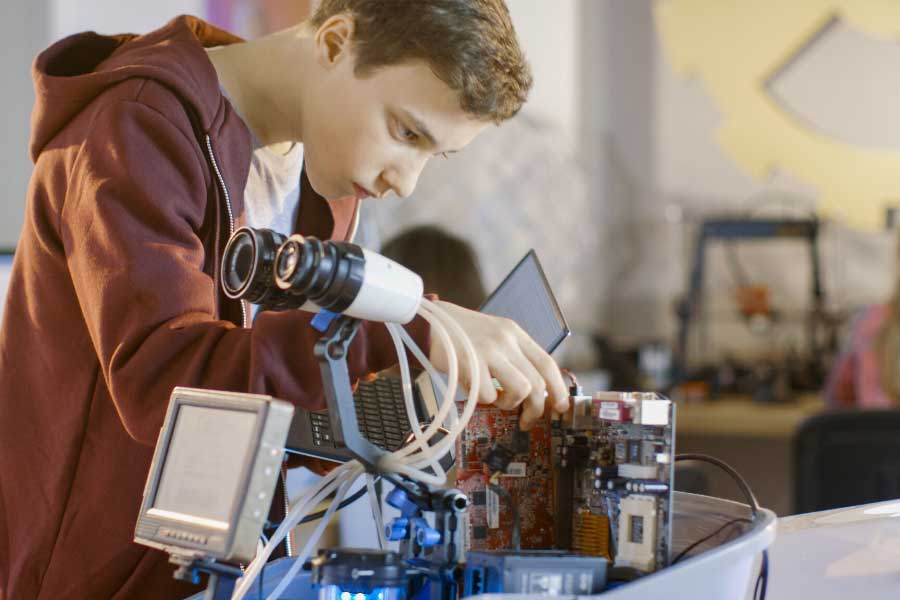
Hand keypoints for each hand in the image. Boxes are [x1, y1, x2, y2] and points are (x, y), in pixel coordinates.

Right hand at [428, 300, 568, 429]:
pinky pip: (489, 395)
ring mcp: (489, 351)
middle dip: (537, 408)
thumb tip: (532, 390)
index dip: (559, 388)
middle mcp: (506, 340)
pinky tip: (474, 391)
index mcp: (514, 333)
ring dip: (510, 404)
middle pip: (537, 382)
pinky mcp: (471, 363)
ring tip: (497, 400)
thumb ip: (512, 356)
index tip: (561, 406)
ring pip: (521, 389)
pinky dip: (484, 400)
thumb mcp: (492, 336)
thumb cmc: (459, 336)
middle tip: (527, 419)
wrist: (428, 323)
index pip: (547, 363)